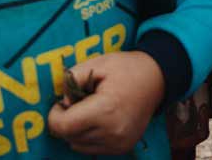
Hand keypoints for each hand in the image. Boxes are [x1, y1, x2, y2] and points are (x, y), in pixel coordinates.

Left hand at [46, 51, 164, 154]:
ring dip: (76, 130)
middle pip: (69, 136)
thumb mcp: (98, 63)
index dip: (54, 115)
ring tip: (89, 110)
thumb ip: (73, 79)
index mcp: (105, 110)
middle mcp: (113, 132)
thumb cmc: (126, 68)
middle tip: (77, 102)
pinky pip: (92, 148)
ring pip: (78, 145)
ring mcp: (119, 143)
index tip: (60, 103)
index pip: (64, 126)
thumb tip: (62, 101)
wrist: (156, 79)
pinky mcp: (123, 147)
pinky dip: (88, 136)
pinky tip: (98, 120)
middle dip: (66, 120)